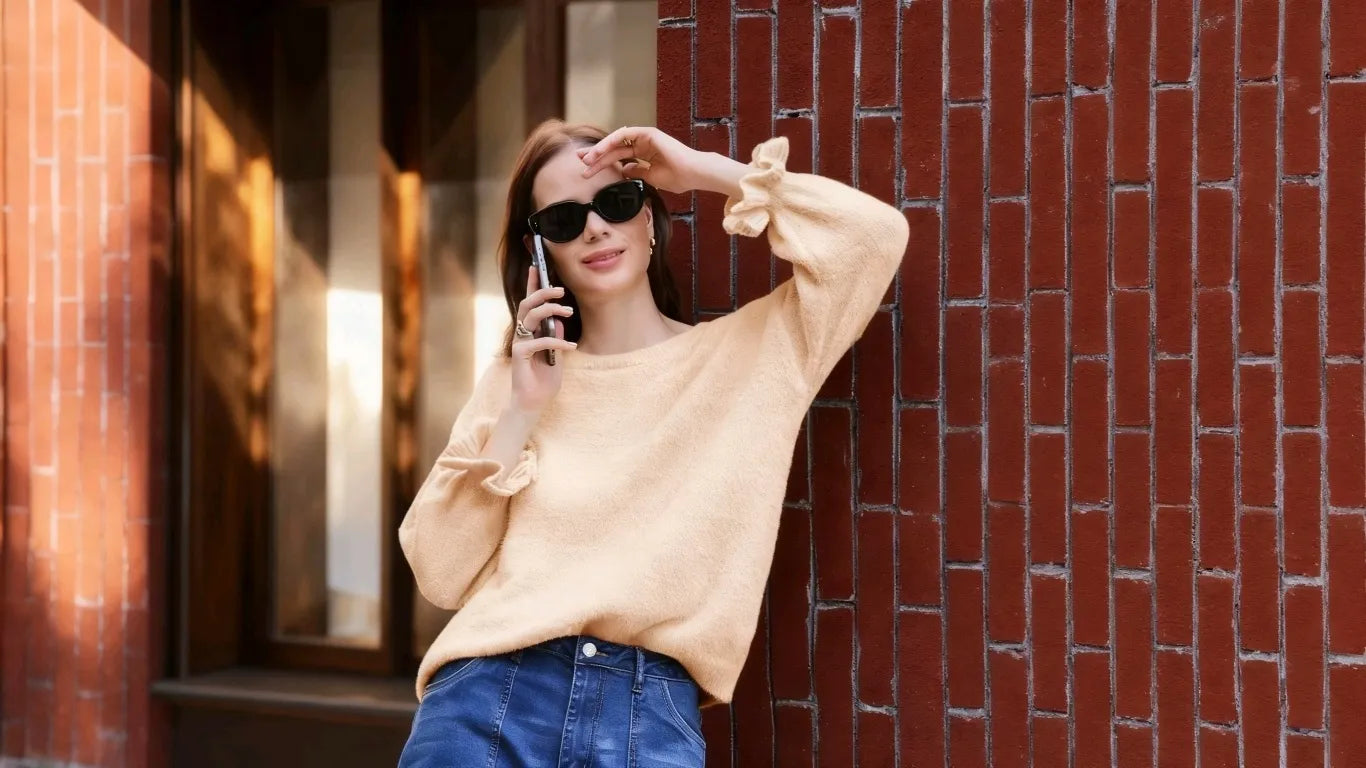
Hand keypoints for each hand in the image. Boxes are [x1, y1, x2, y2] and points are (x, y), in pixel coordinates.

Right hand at [510, 266, 576, 412]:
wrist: (534, 403)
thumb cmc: (544, 379)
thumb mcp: (557, 354)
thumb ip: (556, 336)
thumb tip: (560, 320)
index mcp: (531, 330)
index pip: (529, 302)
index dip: (532, 284)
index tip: (536, 266)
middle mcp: (523, 333)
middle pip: (528, 303)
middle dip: (544, 292)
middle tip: (562, 291)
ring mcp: (520, 343)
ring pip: (530, 315)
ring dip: (551, 310)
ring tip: (569, 312)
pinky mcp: (520, 355)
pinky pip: (538, 341)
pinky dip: (557, 340)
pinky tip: (571, 345)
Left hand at [577, 126, 736, 195]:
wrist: (694, 174)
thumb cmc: (678, 178)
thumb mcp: (651, 177)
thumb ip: (636, 172)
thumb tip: (622, 171)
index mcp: (644, 154)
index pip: (618, 158)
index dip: (601, 163)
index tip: (587, 170)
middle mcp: (643, 144)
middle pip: (614, 149)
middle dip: (596, 155)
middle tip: (579, 161)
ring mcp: (645, 137)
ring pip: (616, 142)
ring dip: (600, 150)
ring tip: (586, 159)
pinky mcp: (648, 133)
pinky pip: (625, 136)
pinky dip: (611, 142)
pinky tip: (600, 150)